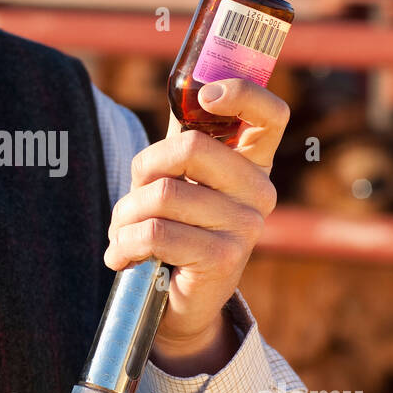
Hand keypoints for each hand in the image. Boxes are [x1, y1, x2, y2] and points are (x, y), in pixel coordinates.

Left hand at [105, 77, 289, 364]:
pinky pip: (156, 233)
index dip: (243, 93)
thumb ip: (182, 143)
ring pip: (162, 194)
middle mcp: (259, 192)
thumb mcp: (178, 182)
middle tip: (132, 195)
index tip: (205, 96)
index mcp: (252, 165)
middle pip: (190, 147)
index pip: (271, 115)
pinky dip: (124, 244)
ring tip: (122, 232)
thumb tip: (187, 89)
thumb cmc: (173, 231)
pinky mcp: (224, 258)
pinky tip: (121, 257)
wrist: (178, 304)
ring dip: (125, 215)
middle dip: (142, 169)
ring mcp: (247, 226)